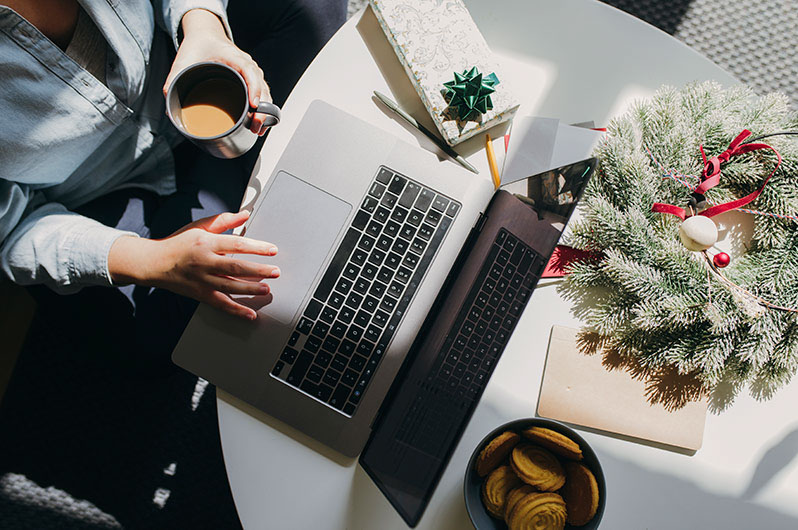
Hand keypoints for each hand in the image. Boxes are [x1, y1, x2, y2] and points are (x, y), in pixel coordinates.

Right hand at [109, 211, 279, 319]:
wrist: (154, 263)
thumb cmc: (178, 243)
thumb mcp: (200, 226)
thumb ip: (224, 220)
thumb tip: (245, 214)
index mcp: (206, 243)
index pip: (235, 244)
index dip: (256, 247)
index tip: (273, 250)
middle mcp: (204, 262)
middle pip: (235, 267)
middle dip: (258, 270)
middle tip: (275, 272)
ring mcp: (202, 280)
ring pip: (229, 287)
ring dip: (250, 289)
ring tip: (266, 289)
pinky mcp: (200, 294)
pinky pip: (220, 304)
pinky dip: (236, 310)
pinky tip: (250, 314)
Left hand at [163, 9, 272, 134]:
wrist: (205, 36)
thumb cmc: (198, 46)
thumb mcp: (183, 61)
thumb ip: (173, 81)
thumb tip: (170, 110)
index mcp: (233, 56)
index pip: (250, 71)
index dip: (254, 88)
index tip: (254, 104)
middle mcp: (247, 65)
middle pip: (262, 86)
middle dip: (263, 107)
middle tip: (255, 125)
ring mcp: (251, 73)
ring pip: (265, 93)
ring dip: (265, 111)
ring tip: (257, 129)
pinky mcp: (250, 81)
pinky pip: (262, 95)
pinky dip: (263, 109)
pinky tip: (259, 123)